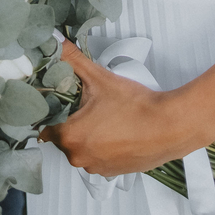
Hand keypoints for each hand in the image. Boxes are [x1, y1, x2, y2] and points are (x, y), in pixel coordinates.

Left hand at [41, 41, 196, 176]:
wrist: (170, 126)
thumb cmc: (137, 107)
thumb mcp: (100, 77)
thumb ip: (72, 58)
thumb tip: (55, 42)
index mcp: (70, 137)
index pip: (45, 123)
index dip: (51, 109)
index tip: (60, 98)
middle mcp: (79, 157)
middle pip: (62, 136)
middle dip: (70, 119)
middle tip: (85, 102)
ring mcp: (96, 167)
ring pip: (80, 146)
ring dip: (86, 133)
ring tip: (103, 114)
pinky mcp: (112, 172)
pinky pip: (97, 156)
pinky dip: (102, 144)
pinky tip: (114, 128)